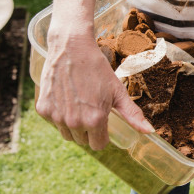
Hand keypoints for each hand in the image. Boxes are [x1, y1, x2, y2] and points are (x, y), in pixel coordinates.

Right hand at [36, 32, 153, 149]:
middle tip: (92, 108)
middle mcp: (74, 122)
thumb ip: (133, 115)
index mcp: (95, 120)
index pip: (99, 145)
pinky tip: (66, 98)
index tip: (103, 122)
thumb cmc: (98, 69)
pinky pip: (54, 122)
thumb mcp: (118, 92)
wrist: (72, 48)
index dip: (103, 135)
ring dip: (74, 125)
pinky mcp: (43, 109)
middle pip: (83, 141)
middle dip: (89, 130)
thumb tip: (150, 132)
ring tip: (80, 104)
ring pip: (68, 134)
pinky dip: (60, 115)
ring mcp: (56, 117)